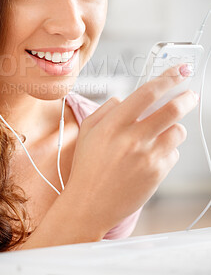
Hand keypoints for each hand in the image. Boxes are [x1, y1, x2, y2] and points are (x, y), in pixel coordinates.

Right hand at [65, 64, 198, 236]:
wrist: (90, 205)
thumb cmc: (87, 167)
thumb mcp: (87, 131)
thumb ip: (106, 109)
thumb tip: (126, 99)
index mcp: (113, 124)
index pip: (148, 93)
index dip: (167, 78)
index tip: (179, 72)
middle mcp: (132, 138)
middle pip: (172, 109)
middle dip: (186, 98)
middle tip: (190, 95)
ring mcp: (147, 157)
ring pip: (177, 131)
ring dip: (173, 128)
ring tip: (160, 134)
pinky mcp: (157, 174)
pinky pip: (173, 153)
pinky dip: (167, 151)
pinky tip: (150, 158)